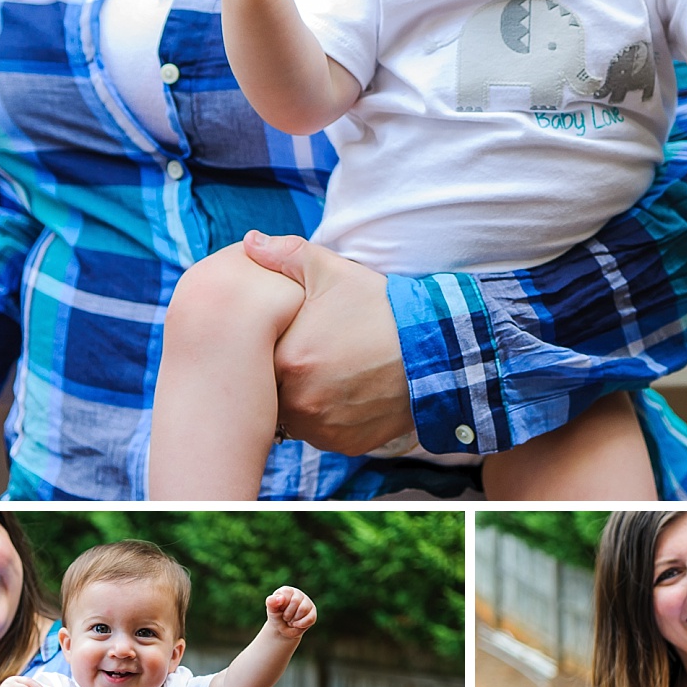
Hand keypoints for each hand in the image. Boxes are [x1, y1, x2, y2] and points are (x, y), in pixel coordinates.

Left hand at [241, 232, 414, 454]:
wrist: (437, 349)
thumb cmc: (382, 308)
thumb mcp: (333, 271)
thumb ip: (285, 256)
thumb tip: (249, 241)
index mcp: (288, 361)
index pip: (257, 360)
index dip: (272, 346)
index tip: (291, 335)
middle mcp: (301, 403)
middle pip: (274, 392)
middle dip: (287, 375)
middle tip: (316, 354)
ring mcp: (324, 428)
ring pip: (298, 417)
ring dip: (307, 400)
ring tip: (335, 373)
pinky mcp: (347, 445)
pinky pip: (325, 435)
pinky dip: (332, 419)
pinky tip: (351, 393)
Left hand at [265, 586, 316, 638]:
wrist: (282, 630)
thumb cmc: (276, 617)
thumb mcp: (271, 610)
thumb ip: (271, 602)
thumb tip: (280, 598)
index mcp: (287, 591)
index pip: (287, 594)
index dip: (282, 606)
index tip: (279, 610)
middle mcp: (298, 594)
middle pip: (295, 601)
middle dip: (288, 614)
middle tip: (285, 617)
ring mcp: (307, 603)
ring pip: (303, 609)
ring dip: (294, 619)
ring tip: (290, 621)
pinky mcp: (313, 613)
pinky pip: (310, 618)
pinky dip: (301, 624)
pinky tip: (296, 624)